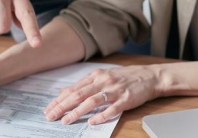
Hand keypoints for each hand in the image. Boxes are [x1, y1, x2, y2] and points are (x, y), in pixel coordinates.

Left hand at [44, 65, 161, 125]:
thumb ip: (85, 84)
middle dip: (62, 106)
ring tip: (66, 120)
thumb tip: (64, 92)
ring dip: (77, 112)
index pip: (73, 89)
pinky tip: (92, 122)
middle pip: (78, 95)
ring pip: (92, 101)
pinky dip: (101, 116)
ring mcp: (114, 90)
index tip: (48, 109)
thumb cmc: (125, 77)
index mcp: (96, 75)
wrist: (149, 76)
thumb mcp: (103, 76)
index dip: (59, 100)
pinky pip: (111, 109)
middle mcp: (103, 81)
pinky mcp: (125, 99)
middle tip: (51, 116)